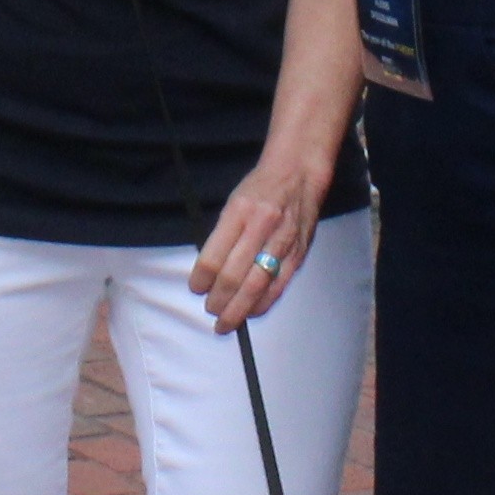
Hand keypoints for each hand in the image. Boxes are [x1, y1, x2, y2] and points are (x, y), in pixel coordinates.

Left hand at [193, 156, 325, 332]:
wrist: (299, 173)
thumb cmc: (261, 188)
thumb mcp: (233, 202)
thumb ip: (223, 236)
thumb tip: (207, 273)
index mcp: (238, 212)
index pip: (214, 255)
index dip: (201, 279)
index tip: (196, 288)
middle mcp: (260, 227)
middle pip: (234, 276)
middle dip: (218, 300)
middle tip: (210, 311)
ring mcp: (282, 241)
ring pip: (256, 286)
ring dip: (238, 309)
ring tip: (225, 322)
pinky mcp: (298, 253)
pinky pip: (279, 286)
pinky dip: (263, 304)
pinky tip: (251, 313)